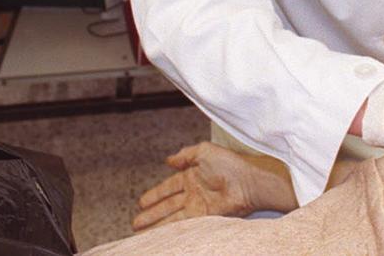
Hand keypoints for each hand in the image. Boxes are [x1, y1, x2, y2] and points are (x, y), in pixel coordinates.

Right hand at [133, 142, 289, 229]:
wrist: (247, 182)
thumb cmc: (230, 164)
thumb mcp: (204, 151)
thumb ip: (185, 155)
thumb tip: (168, 160)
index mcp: (192, 175)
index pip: (168, 187)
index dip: (155, 194)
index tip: (141, 202)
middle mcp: (193, 192)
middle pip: (167, 205)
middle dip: (151, 213)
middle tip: (136, 222)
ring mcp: (198, 206)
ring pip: (172, 217)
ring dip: (156, 224)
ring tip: (140, 231)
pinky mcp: (204, 217)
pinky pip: (183, 224)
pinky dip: (170, 229)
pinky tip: (159, 233)